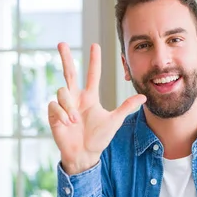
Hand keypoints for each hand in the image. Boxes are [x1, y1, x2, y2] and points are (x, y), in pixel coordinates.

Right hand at [48, 42, 145, 174]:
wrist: (84, 154)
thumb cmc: (99, 138)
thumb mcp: (115, 121)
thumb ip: (126, 107)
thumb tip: (143, 97)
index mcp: (90, 97)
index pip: (92, 75)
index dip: (94, 61)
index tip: (95, 45)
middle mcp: (76, 97)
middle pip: (69, 72)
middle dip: (65, 57)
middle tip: (61, 42)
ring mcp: (63, 105)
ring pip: (62, 91)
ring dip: (69, 106)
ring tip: (75, 121)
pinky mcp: (53, 113)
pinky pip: (55, 105)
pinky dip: (62, 115)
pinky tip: (67, 124)